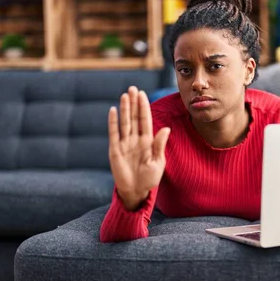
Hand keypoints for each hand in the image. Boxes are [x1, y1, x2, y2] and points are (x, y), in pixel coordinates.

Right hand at [108, 86, 170, 210]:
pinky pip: (114, 134)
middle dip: (134, 103)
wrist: (136, 192)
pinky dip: (113, 122)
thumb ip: (159, 145)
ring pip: (125, 122)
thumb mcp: (158, 162)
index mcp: (148, 141)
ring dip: (125, 109)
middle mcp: (136, 140)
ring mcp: (125, 144)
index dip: (144, 107)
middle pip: (134, 118)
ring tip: (125, 95)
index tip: (143, 94)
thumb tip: (166, 128)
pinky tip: (114, 110)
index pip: (145, 120)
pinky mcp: (115, 150)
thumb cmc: (149, 179)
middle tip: (133, 88)